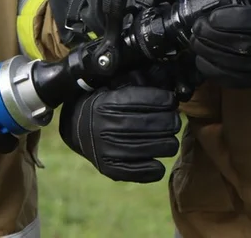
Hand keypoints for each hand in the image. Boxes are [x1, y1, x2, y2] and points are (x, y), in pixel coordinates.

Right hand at [59, 82, 180, 182]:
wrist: (76, 127)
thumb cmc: (102, 103)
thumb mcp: (113, 87)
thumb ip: (136, 83)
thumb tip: (165, 79)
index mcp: (107, 103)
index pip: (145, 101)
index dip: (164, 101)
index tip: (171, 101)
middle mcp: (106, 126)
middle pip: (153, 125)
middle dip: (170, 122)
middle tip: (174, 121)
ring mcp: (108, 150)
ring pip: (153, 148)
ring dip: (168, 143)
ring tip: (169, 139)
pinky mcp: (111, 169)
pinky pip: (142, 171)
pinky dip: (156, 168)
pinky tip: (158, 159)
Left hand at [189, 0, 250, 98]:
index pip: (242, 19)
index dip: (220, 17)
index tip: (210, 15)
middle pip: (229, 40)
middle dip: (206, 32)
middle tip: (197, 26)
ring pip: (224, 59)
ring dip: (203, 48)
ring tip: (196, 39)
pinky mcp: (250, 81)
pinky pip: (223, 76)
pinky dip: (207, 66)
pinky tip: (202, 56)